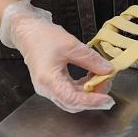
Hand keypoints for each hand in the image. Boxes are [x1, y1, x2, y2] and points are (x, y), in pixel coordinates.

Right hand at [0, 0, 115, 112]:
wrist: (29, 33)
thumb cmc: (44, 37)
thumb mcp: (71, 45)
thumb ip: (90, 59)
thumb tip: (108, 70)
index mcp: (48, 80)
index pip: (72, 99)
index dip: (91, 101)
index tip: (106, 99)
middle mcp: (47, 89)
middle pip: (73, 103)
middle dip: (93, 98)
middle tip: (108, 86)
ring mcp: (49, 89)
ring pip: (72, 99)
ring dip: (89, 93)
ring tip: (103, 79)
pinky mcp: (52, 85)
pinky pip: (70, 92)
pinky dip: (83, 87)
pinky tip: (93, 77)